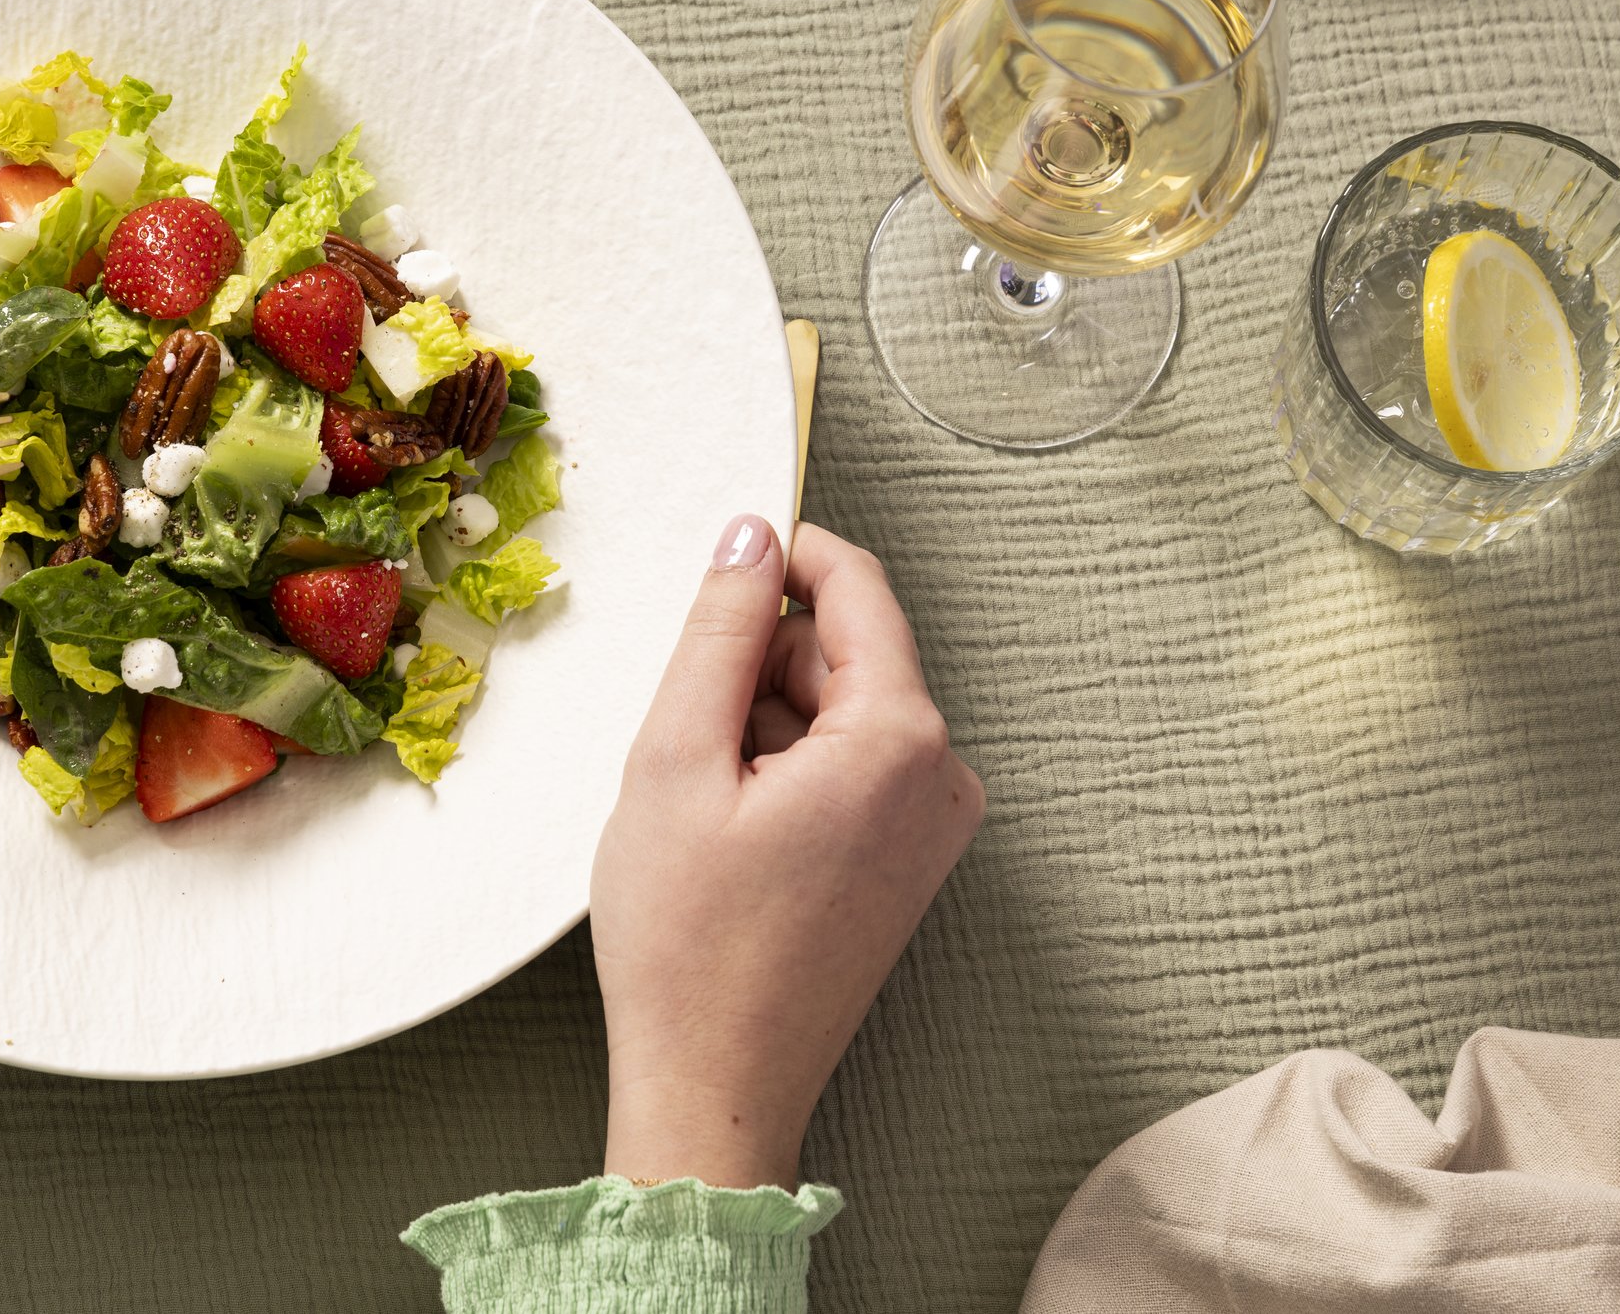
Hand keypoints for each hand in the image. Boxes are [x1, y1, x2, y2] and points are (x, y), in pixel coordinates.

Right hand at [590, 516, 982, 1189]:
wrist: (714, 1084)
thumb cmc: (687, 940)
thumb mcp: (677, 757)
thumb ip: (719, 629)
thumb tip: (750, 535)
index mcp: (899, 739)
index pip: (856, 586)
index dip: (780, 554)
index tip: (717, 558)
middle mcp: (942, 775)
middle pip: (844, 651)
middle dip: (756, 667)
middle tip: (683, 745)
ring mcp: (933, 825)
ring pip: (838, 710)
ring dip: (762, 726)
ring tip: (701, 807)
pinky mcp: (909, 862)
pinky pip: (849, 768)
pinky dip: (784, 772)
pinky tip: (730, 835)